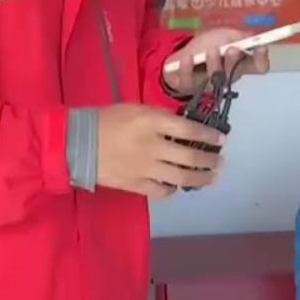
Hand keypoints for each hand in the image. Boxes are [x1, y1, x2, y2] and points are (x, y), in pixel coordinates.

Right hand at [96, 103, 225, 197]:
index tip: (221, 139)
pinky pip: (162, 191)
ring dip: (201, 178)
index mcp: (151, 123)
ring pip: (181, 178)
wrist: (78, 144)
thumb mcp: (136, 108)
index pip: (189, 131)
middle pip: (190, 157)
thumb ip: (161, 117)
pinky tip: (178, 185)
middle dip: (210, 160)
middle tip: (220, 161)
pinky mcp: (136, 185)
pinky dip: (174, 189)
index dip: (209, 136)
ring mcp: (145, 169)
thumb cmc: (108, 120)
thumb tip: (185, 127)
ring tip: (211, 177)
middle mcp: (153, 147)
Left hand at [161, 27, 271, 98]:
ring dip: (214, 62)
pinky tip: (187, 58)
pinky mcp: (189, 86)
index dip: (261, 59)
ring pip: (214, 77)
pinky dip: (188, 67)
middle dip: (235, 61)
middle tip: (233, 49)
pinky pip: (189, 79)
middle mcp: (226, 76)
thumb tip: (252, 36)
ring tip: (210, 49)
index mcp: (239, 64)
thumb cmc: (206, 46)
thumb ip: (237, 36)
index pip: (257, 66)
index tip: (261, 47)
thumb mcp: (223, 35)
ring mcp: (207, 84)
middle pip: (235, 73)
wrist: (179, 59)